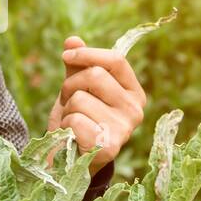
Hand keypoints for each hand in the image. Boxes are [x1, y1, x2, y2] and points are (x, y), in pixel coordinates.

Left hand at [47, 36, 146, 171]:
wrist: (72, 160)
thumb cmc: (79, 119)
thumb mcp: (78, 88)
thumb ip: (77, 65)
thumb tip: (72, 40)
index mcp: (133, 92)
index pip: (116, 60)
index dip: (87, 54)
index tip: (66, 56)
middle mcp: (135, 110)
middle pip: (94, 76)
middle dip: (70, 85)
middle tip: (69, 101)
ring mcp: (124, 129)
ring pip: (80, 98)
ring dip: (66, 109)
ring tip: (72, 121)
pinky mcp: (108, 148)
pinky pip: (75, 121)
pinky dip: (65, 127)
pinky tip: (72, 137)